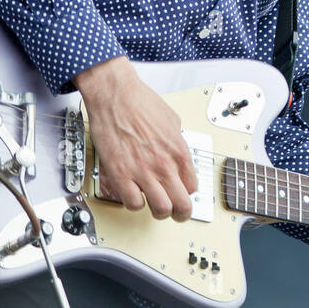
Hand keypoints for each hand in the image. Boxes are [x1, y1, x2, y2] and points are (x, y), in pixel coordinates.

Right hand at [73, 56, 197, 220]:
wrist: (115, 95)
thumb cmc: (140, 102)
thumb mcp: (172, 119)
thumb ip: (176, 141)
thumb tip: (176, 150)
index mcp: (179, 151)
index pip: (192, 187)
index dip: (187, 193)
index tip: (180, 192)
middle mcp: (164, 164)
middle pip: (181, 206)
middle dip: (179, 212)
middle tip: (174, 211)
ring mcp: (143, 172)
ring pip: (160, 210)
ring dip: (157, 211)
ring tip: (152, 204)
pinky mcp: (121, 174)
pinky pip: (133, 204)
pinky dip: (133, 203)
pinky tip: (132, 194)